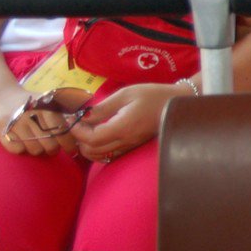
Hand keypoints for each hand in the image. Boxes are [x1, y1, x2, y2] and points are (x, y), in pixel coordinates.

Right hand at [0, 86, 74, 156]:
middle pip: (50, 144)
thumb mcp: (50, 100)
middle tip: (52, 148)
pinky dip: (21, 149)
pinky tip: (21, 141)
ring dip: (37, 150)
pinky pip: (17, 150)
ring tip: (36, 142)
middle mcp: (32, 112)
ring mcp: (15, 121)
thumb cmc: (31, 103)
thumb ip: (68, 108)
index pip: (63, 130)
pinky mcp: (1, 130)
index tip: (72, 150)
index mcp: (47, 105)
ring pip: (34, 149)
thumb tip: (88, 117)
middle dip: (53, 149)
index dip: (69, 143)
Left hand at [70, 83, 185, 162]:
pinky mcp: (132, 147)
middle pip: (92, 151)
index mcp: (122, 127)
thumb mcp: (126, 94)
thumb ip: (102, 107)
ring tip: (87, 130)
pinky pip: (110, 155)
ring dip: (88, 146)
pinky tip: (99, 136)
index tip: (74, 118)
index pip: (91, 139)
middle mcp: (125, 141)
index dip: (77, 131)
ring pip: (100, 156)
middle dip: (79, 139)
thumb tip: (82, 116)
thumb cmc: (152, 95)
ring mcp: (129, 146)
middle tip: (78, 124)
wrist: (176, 104)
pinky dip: (98, 150)